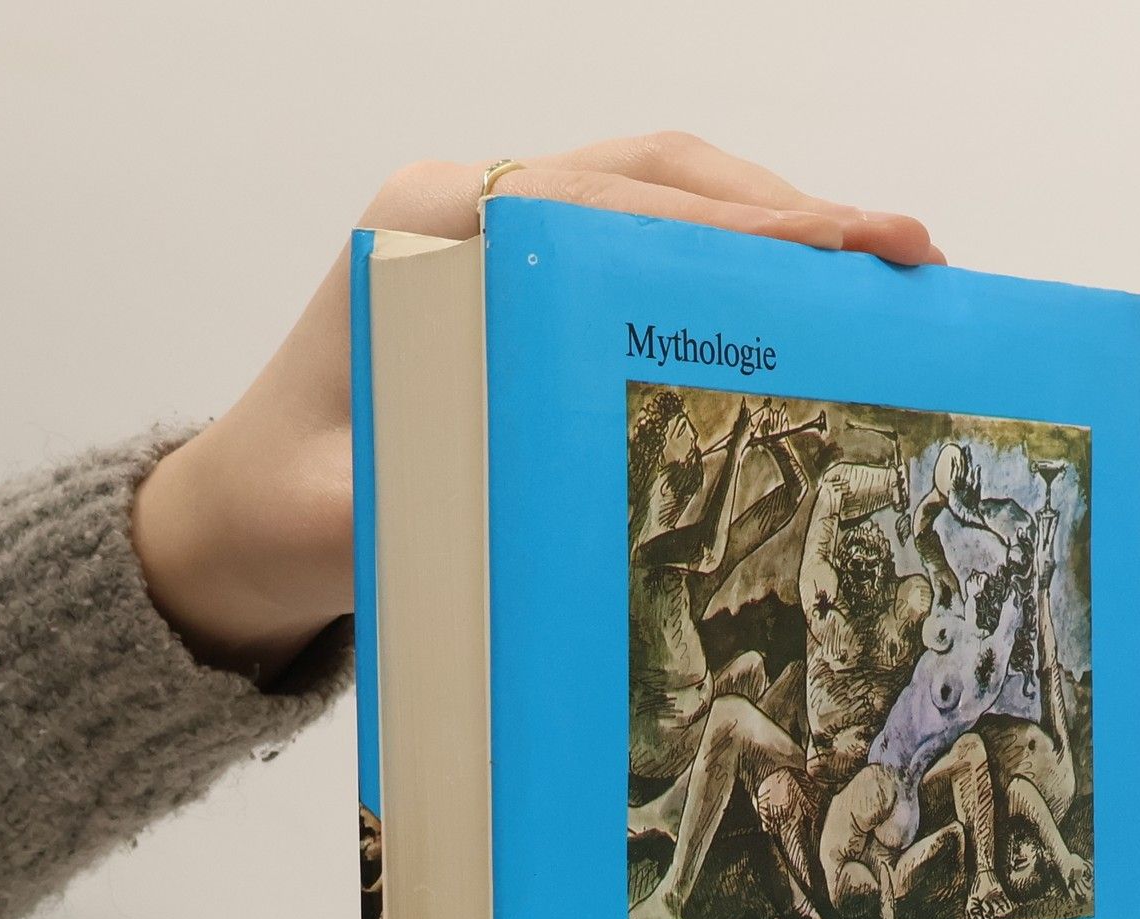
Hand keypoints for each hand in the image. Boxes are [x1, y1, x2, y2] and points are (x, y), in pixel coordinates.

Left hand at [133, 134, 942, 677]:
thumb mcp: (353, 518)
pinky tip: (799, 299)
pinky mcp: (515, 281)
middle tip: (909, 249)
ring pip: (656, 193)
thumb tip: (558, 469)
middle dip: (788, 208)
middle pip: (654, 176)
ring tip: (884, 264)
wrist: (230, 520)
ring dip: (771, 221)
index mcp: (425, 238)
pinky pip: (637, 243)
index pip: (609, 207)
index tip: (846, 247)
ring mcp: (491, 238)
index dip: (737, 227)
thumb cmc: (281, 514)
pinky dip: (726, 258)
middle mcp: (463, 212)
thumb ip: (435, 487)